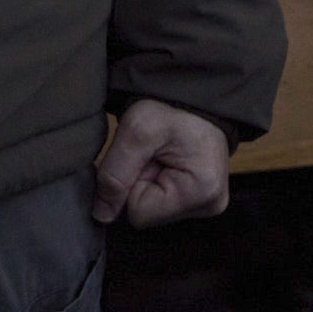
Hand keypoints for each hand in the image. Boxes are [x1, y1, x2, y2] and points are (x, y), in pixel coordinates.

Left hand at [93, 99, 230, 226]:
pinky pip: (165, 204)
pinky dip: (159, 183)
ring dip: (148, 182)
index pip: (139, 214)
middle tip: (154, 153)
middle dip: (140, 183)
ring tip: (162, 155)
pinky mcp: (202, 200)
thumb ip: (115, 174)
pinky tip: (169, 162)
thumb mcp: (137, 130)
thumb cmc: (171, 106)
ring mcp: (209, 204)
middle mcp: (211, 205)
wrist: (193, 96)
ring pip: (154, 209)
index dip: (130, 184)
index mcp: (202, 192)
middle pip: (148, 215)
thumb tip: (102, 216)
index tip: (145, 156)